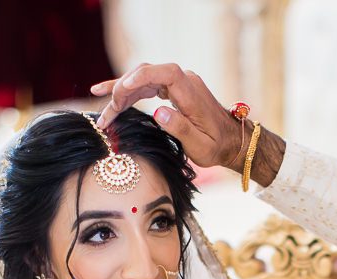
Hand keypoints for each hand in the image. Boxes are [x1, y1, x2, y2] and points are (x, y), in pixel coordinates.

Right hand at [92, 64, 245, 170]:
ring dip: (122, 94)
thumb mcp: (200, 145)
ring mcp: (178, 83)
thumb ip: (180, 128)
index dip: (141, 77)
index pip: (164, 73)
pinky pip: (147, 85)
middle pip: (147, 74)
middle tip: (108, 114)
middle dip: (123, 90)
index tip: (123, 88)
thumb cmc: (216, 146)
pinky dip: (129, 90)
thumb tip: (159, 113)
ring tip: (104, 114)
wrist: (231, 141)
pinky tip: (109, 95)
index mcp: (191, 92)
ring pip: (143, 79)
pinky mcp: (173, 89)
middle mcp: (185, 81)